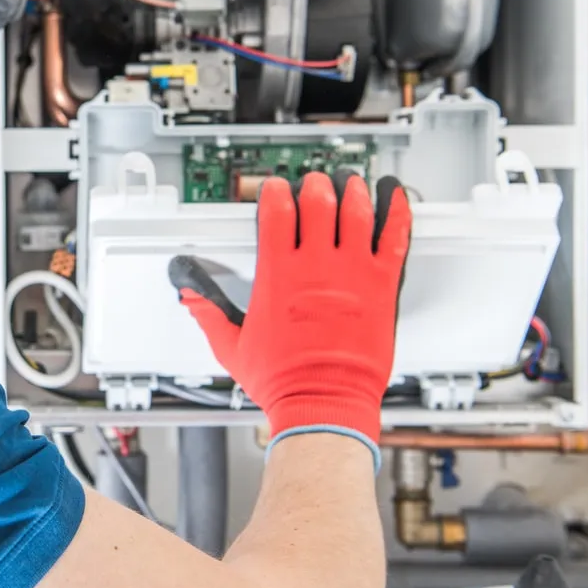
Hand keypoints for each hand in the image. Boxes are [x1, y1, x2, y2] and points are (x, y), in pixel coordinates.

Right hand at [169, 172, 410, 461]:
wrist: (324, 403)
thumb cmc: (283, 381)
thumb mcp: (232, 347)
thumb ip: (209, 315)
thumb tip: (190, 298)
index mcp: (278, 275)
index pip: (276, 212)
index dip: (274, 192)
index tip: (275, 188)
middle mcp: (315, 267)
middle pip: (317, 202)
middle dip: (314, 185)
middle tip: (315, 183)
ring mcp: (352, 273)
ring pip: (356, 212)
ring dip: (352, 191)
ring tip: (350, 183)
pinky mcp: (382, 287)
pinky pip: (395, 239)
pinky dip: (397, 213)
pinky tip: (396, 199)